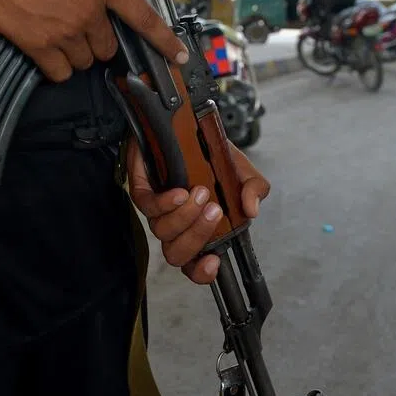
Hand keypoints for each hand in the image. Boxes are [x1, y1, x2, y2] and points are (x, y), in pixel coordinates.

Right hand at [0, 0, 188, 81]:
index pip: (144, 17)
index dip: (165, 40)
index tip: (179, 57)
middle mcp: (89, 12)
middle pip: (109, 45)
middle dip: (100, 37)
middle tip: (80, 20)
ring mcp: (65, 32)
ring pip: (85, 60)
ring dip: (79, 52)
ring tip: (61, 31)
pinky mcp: (39, 46)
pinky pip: (60, 72)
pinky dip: (58, 67)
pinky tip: (48, 50)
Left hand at [126, 138, 269, 284]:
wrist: (184, 124)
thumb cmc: (209, 154)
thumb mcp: (240, 170)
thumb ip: (253, 188)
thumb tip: (252, 209)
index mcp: (199, 228)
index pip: (194, 264)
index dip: (201, 272)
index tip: (215, 261)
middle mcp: (176, 226)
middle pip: (177, 254)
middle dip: (198, 235)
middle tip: (215, 210)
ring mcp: (157, 211)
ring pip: (163, 231)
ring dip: (185, 215)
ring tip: (201, 192)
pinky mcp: (141, 191)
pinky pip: (148, 207)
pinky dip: (165, 203)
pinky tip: (180, 192)